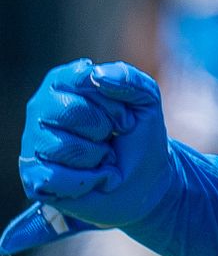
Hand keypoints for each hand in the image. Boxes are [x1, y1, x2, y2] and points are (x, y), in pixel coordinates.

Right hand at [1, 59, 176, 254]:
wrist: (144, 178)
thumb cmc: (139, 132)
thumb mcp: (146, 99)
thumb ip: (127, 78)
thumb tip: (96, 74)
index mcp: (65, 82)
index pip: (82, 80)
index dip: (111, 103)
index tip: (125, 116)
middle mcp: (42, 108)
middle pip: (69, 112)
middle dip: (103, 128)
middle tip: (112, 137)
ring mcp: (34, 142)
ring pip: (62, 147)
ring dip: (96, 156)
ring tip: (102, 157)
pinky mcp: (33, 176)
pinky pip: (55, 178)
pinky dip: (87, 180)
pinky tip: (92, 177)